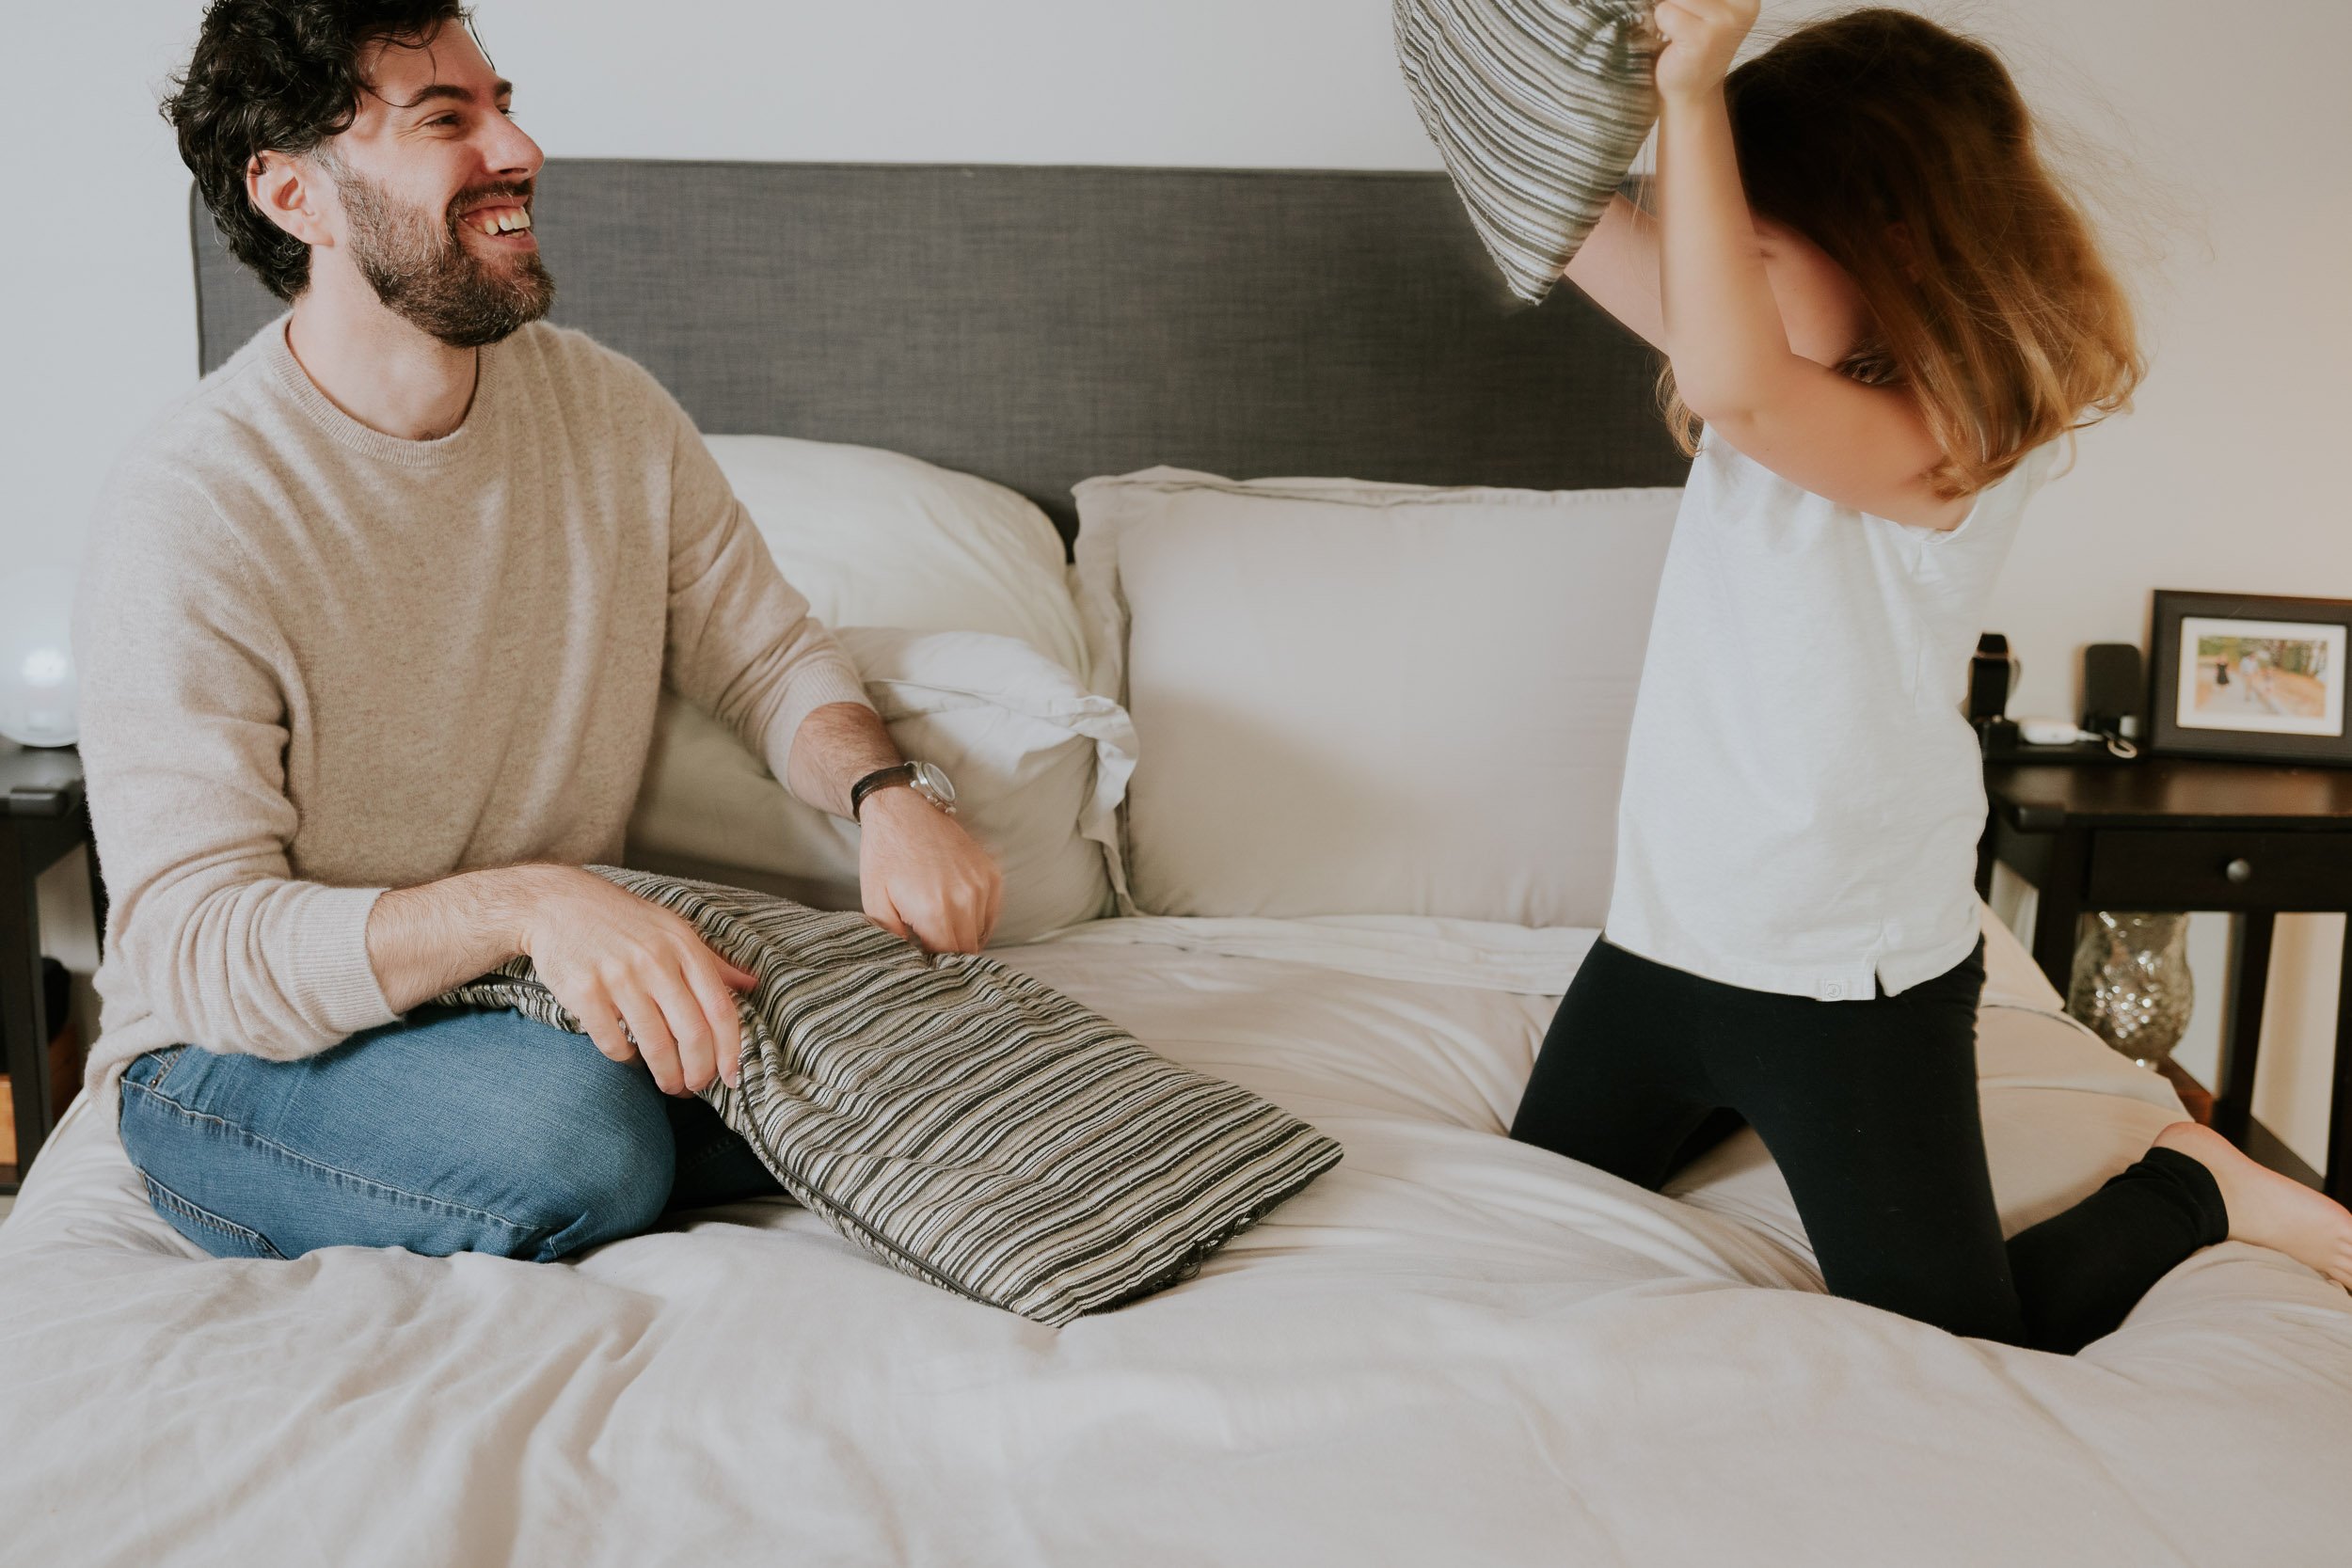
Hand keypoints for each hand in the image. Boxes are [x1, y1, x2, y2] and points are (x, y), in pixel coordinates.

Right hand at [516, 867, 757, 1094]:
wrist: (558, 904)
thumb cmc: (623, 921)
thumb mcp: (673, 930)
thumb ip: (712, 961)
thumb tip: (751, 983)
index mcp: (683, 946)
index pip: (720, 1009)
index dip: (730, 1050)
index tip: (731, 1076)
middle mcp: (656, 960)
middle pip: (693, 1033)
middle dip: (699, 1071)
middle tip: (696, 1086)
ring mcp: (619, 976)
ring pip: (655, 1044)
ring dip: (667, 1075)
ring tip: (669, 1084)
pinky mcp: (585, 991)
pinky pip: (614, 1042)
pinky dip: (626, 1059)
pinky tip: (630, 1058)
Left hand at [857, 787, 1002, 953]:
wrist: (902, 810)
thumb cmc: (884, 856)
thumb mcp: (875, 902)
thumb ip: (894, 939)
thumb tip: (913, 963)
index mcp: (935, 910)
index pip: (948, 958)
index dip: (934, 964)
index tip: (923, 959)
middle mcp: (965, 898)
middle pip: (968, 948)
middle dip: (949, 952)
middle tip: (929, 943)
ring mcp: (983, 884)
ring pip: (981, 932)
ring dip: (963, 934)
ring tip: (940, 922)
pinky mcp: (992, 873)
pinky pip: (992, 912)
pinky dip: (977, 918)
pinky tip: (956, 910)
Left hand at [1653, 0, 1757, 101]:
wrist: (1691, 92)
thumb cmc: (1692, 44)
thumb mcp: (1703, 8)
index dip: (1687, 0)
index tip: (1691, 19)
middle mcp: (1742, 5)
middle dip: (1678, 2)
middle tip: (1680, 21)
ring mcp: (1725, 22)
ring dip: (1667, 11)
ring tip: (1677, 29)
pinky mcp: (1703, 38)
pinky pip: (1666, 12)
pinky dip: (1661, 24)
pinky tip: (1674, 42)